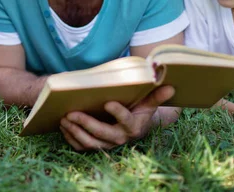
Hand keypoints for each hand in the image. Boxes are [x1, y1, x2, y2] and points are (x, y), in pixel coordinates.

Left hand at [59, 86, 175, 150]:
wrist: (135, 126)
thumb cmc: (139, 109)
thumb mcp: (148, 102)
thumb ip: (157, 95)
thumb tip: (170, 86)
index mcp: (133, 126)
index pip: (126, 120)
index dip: (118, 112)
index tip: (108, 102)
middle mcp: (120, 138)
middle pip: (102, 134)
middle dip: (86, 123)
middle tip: (71, 113)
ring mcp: (107, 144)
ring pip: (90, 143)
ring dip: (75, 132)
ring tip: (64, 119)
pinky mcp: (97, 146)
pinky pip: (82, 147)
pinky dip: (71, 138)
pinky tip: (63, 127)